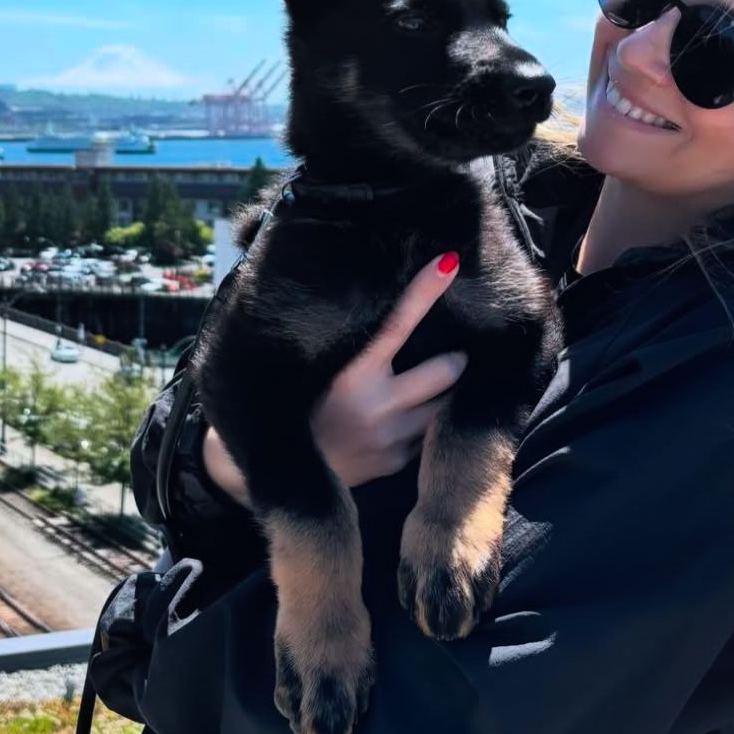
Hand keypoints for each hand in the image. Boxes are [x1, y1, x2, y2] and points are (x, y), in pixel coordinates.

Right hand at [201, 252, 466, 501]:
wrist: (277, 470)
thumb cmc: (296, 404)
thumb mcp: (319, 368)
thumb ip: (357, 348)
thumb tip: (393, 313)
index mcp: (351, 375)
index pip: (397, 324)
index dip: (424, 292)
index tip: (449, 262)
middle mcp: (376, 406)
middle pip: (445, 371)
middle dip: (456, 360)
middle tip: (456, 353)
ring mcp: (389, 439)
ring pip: (445, 407)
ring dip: (446, 395)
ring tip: (443, 387)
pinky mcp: (395, 464)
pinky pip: (428, 438)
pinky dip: (429, 426)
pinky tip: (414, 420)